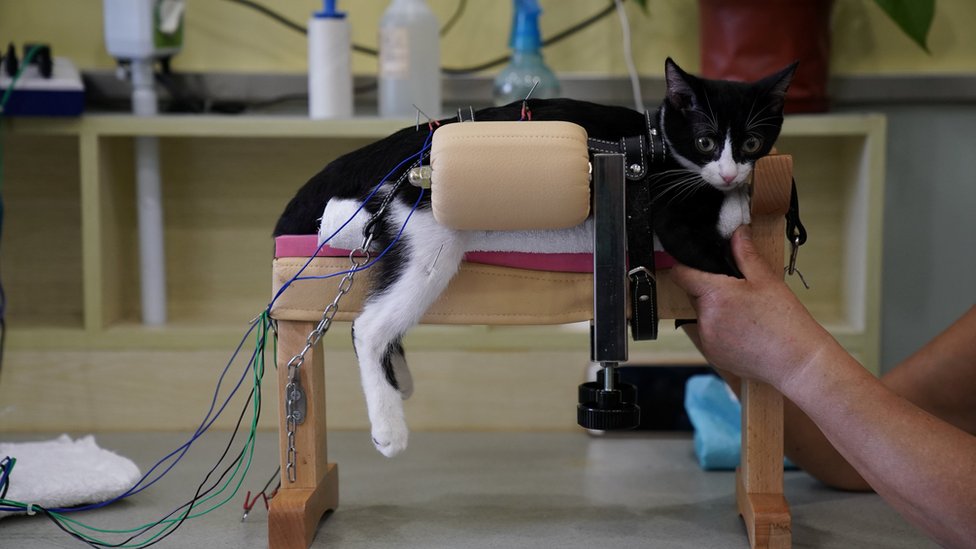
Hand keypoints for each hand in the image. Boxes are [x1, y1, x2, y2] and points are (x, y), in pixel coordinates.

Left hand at [670, 225, 834, 390]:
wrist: (797, 362)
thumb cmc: (786, 323)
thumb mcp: (767, 280)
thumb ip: (745, 254)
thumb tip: (735, 232)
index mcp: (715, 296)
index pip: (681, 274)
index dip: (686, 265)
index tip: (696, 263)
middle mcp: (705, 319)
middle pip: (694, 294)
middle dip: (709, 288)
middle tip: (737, 290)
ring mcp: (707, 339)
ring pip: (702, 314)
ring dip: (715, 310)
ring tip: (745, 314)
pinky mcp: (712, 354)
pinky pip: (709, 334)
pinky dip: (720, 329)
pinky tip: (744, 331)